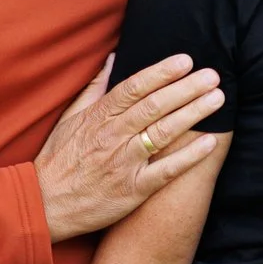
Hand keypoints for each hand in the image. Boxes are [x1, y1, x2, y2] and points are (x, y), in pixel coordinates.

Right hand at [36, 54, 223, 243]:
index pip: (134, 88)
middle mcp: (113, 136)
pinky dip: (189, 157)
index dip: (161, 72)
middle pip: (155, 106)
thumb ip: (95, 88)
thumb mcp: (70, 119)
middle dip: (186, 88)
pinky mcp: (134, 189)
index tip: (186, 60)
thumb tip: (114, 58)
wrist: (44, 205)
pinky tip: (210, 143)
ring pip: (163, 132)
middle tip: (213, 76)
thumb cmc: (59, 160)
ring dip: (193, 113)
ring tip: (217, 99)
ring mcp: (124, 163)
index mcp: (99, 117)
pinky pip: (166, 170)